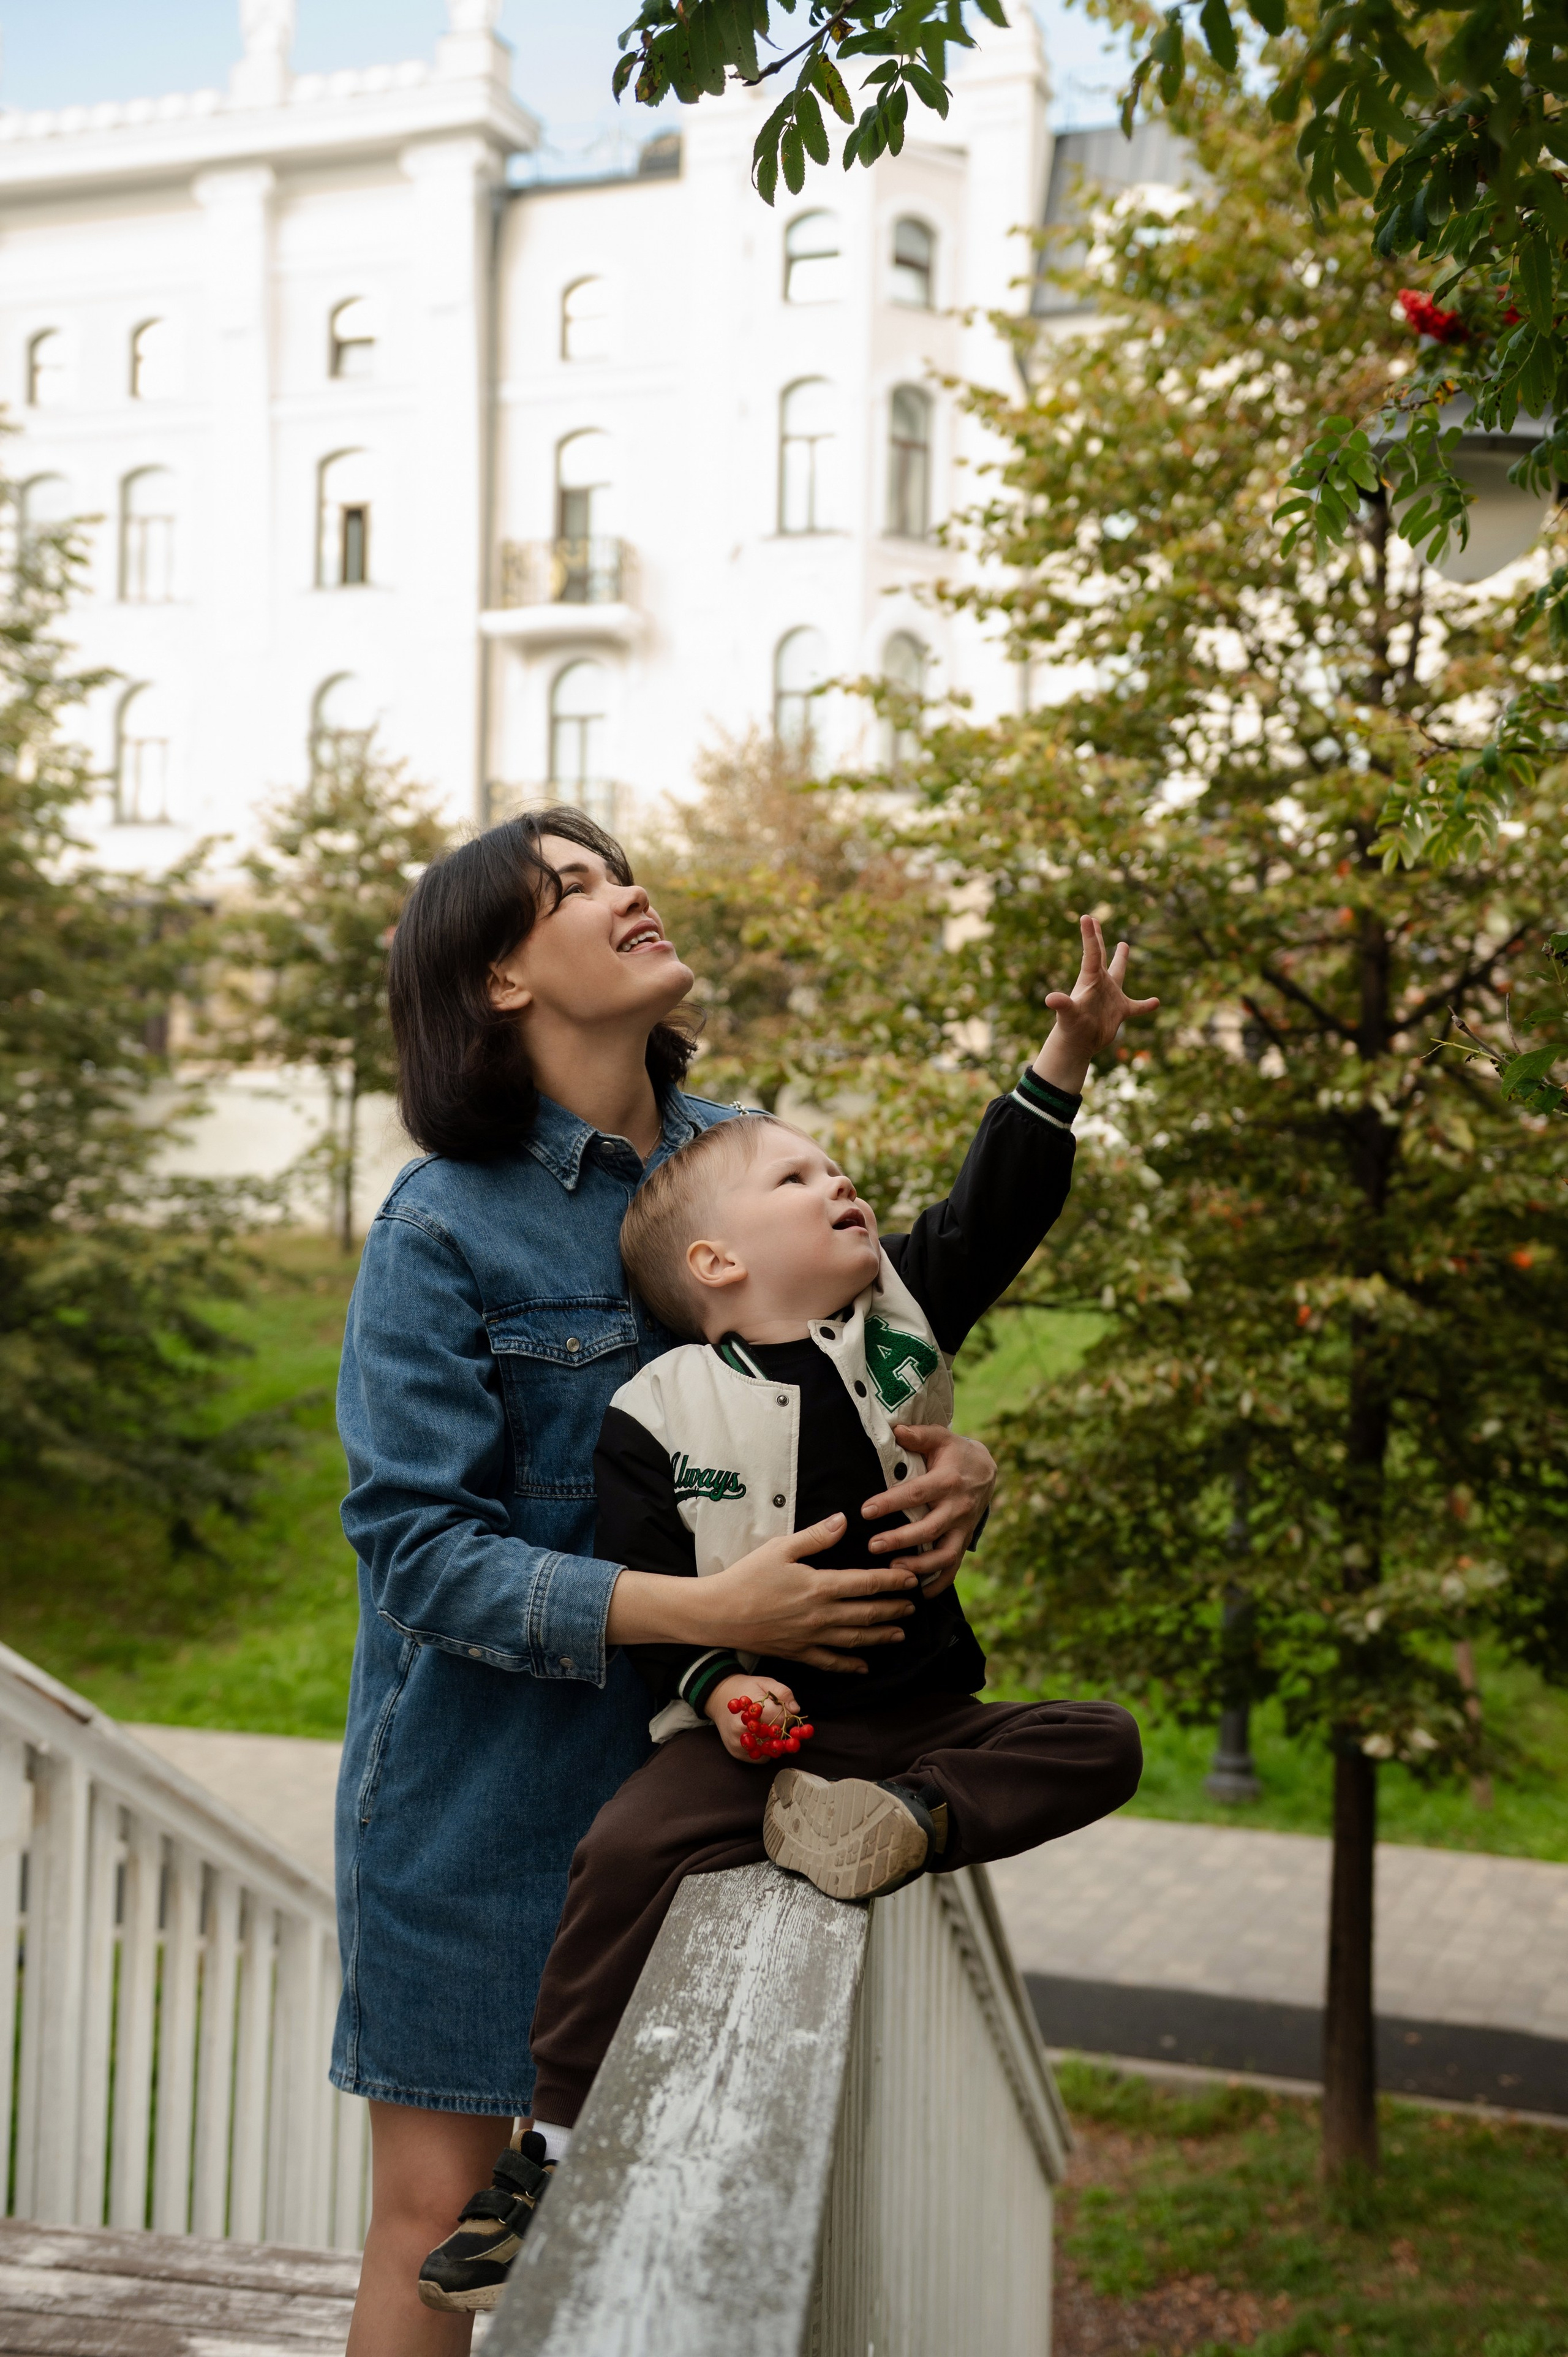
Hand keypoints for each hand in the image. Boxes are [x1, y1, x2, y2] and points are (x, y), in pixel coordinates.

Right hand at [688, 1513, 917, 1671]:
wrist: (718, 1613)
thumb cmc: (746, 1577)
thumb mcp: (779, 1548)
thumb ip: (815, 1536)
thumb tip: (843, 1520)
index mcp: (819, 1586)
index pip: (865, 1583)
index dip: (892, 1582)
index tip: (911, 1579)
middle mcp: (821, 1615)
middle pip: (867, 1614)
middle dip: (893, 1609)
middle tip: (913, 1606)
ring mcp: (811, 1637)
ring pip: (855, 1640)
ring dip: (881, 1636)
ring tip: (900, 1634)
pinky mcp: (798, 1652)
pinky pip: (831, 1662)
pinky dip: (850, 1665)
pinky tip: (864, 1666)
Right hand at [706, 1674, 800, 1759]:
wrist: (720, 1697)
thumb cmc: (746, 1689)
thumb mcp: (766, 1683)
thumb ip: (783, 1693)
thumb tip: (795, 1710)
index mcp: (753, 1711)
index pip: (782, 1721)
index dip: (788, 1717)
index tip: (785, 1712)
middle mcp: (743, 1730)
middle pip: (776, 1739)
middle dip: (781, 1732)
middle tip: (777, 1722)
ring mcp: (738, 1743)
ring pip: (768, 1752)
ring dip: (773, 1744)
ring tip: (769, 1730)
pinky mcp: (736, 1752)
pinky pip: (759, 1759)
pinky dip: (765, 1752)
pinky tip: (762, 1739)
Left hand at [861, 1427, 996, 1597]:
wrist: (987, 1470)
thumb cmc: (955, 1453)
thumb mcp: (940, 1438)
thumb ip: (919, 1435)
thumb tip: (896, 1430)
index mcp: (948, 1481)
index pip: (916, 1494)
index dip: (891, 1502)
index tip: (866, 1511)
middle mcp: (958, 1508)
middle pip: (929, 1529)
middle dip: (901, 1540)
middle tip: (873, 1546)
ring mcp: (963, 1528)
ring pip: (944, 1554)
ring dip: (919, 1566)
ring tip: (893, 1570)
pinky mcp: (964, 1541)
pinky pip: (953, 1568)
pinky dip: (938, 1584)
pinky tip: (918, 1594)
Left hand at [1032, 913, 1159, 1096]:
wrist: (1078, 1046)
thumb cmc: (1071, 1029)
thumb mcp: (1068, 1015)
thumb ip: (1062, 1005)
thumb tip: (1050, 999)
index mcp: (1090, 979)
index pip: (1092, 952)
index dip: (1090, 934)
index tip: (1087, 916)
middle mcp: (1100, 984)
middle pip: (1099, 955)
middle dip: (1097, 938)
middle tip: (1095, 920)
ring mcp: (1110, 996)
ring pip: (1118, 973)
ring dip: (1121, 960)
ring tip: (1124, 944)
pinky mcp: (1119, 1011)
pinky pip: (1137, 1006)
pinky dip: (1146, 1005)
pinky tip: (1156, 1002)